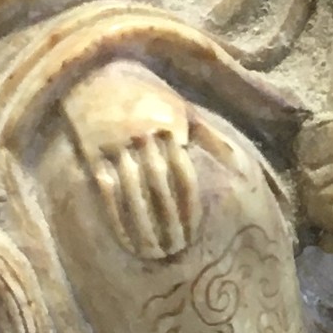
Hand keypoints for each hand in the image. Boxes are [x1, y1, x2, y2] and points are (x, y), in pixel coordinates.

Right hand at [63, 60, 201, 261]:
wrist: (99, 79)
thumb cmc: (149, 101)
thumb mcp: (183, 112)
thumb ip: (211, 138)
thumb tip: (239, 165)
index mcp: (168, 128)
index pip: (182, 176)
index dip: (187, 208)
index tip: (191, 234)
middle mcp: (142, 137)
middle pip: (159, 188)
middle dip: (168, 223)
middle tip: (175, 250)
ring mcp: (116, 146)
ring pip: (133, 194)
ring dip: (144, 227)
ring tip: (154, 253)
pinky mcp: (94, 155)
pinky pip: (108, 193)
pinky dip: (118, 220)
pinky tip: (128, 241)